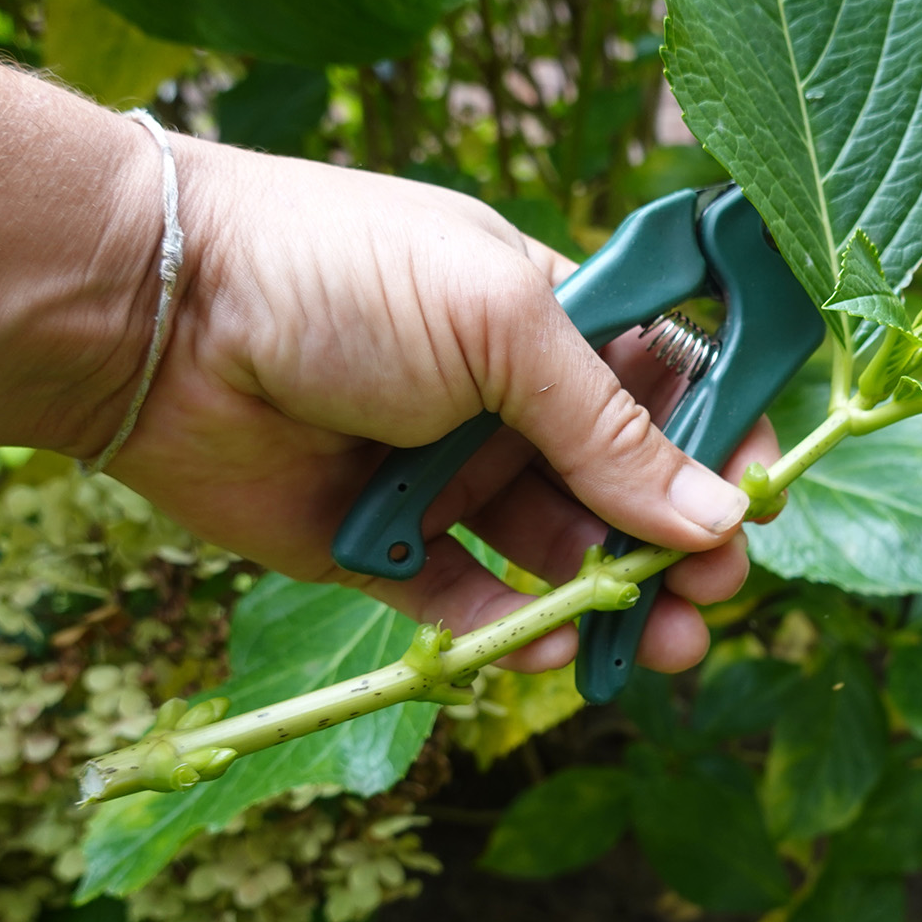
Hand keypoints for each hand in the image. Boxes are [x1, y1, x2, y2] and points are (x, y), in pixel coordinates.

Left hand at [100, 137, 775, 672]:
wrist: (159, 315)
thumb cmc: (338, 275)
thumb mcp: (501, 322)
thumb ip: (608, 425)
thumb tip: (718, 511)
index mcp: (545, 319)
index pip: (665, 386)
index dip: (718, 441)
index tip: (762, 498)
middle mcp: (504, 402)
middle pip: (622, 487)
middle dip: (677, 542)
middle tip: (712, 592)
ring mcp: (445, 479)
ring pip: (557, 557)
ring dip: (613, 603)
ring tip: (659, 644)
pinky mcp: (381, 549)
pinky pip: (470, 605)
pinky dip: (517, 631)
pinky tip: (553, 646)